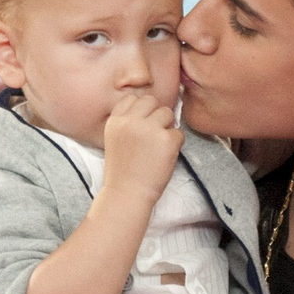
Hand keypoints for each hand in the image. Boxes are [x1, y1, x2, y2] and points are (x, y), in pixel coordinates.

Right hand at [102, 92, 182, 206]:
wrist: (127, 195)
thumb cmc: (122, 172)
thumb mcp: (114, 140)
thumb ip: (127, 122)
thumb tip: (150, 109)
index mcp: (116, 120)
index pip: (133, 98)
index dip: (141, 111)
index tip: (141, 127)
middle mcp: (131, 120)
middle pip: (152, 101)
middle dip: (155, 116)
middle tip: (152, 139)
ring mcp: (149, 128)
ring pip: (167, 113)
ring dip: (167, 128)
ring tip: (157, 149)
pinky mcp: (166, 139)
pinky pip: (178, 133)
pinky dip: (175, 145)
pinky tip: (163, 158)